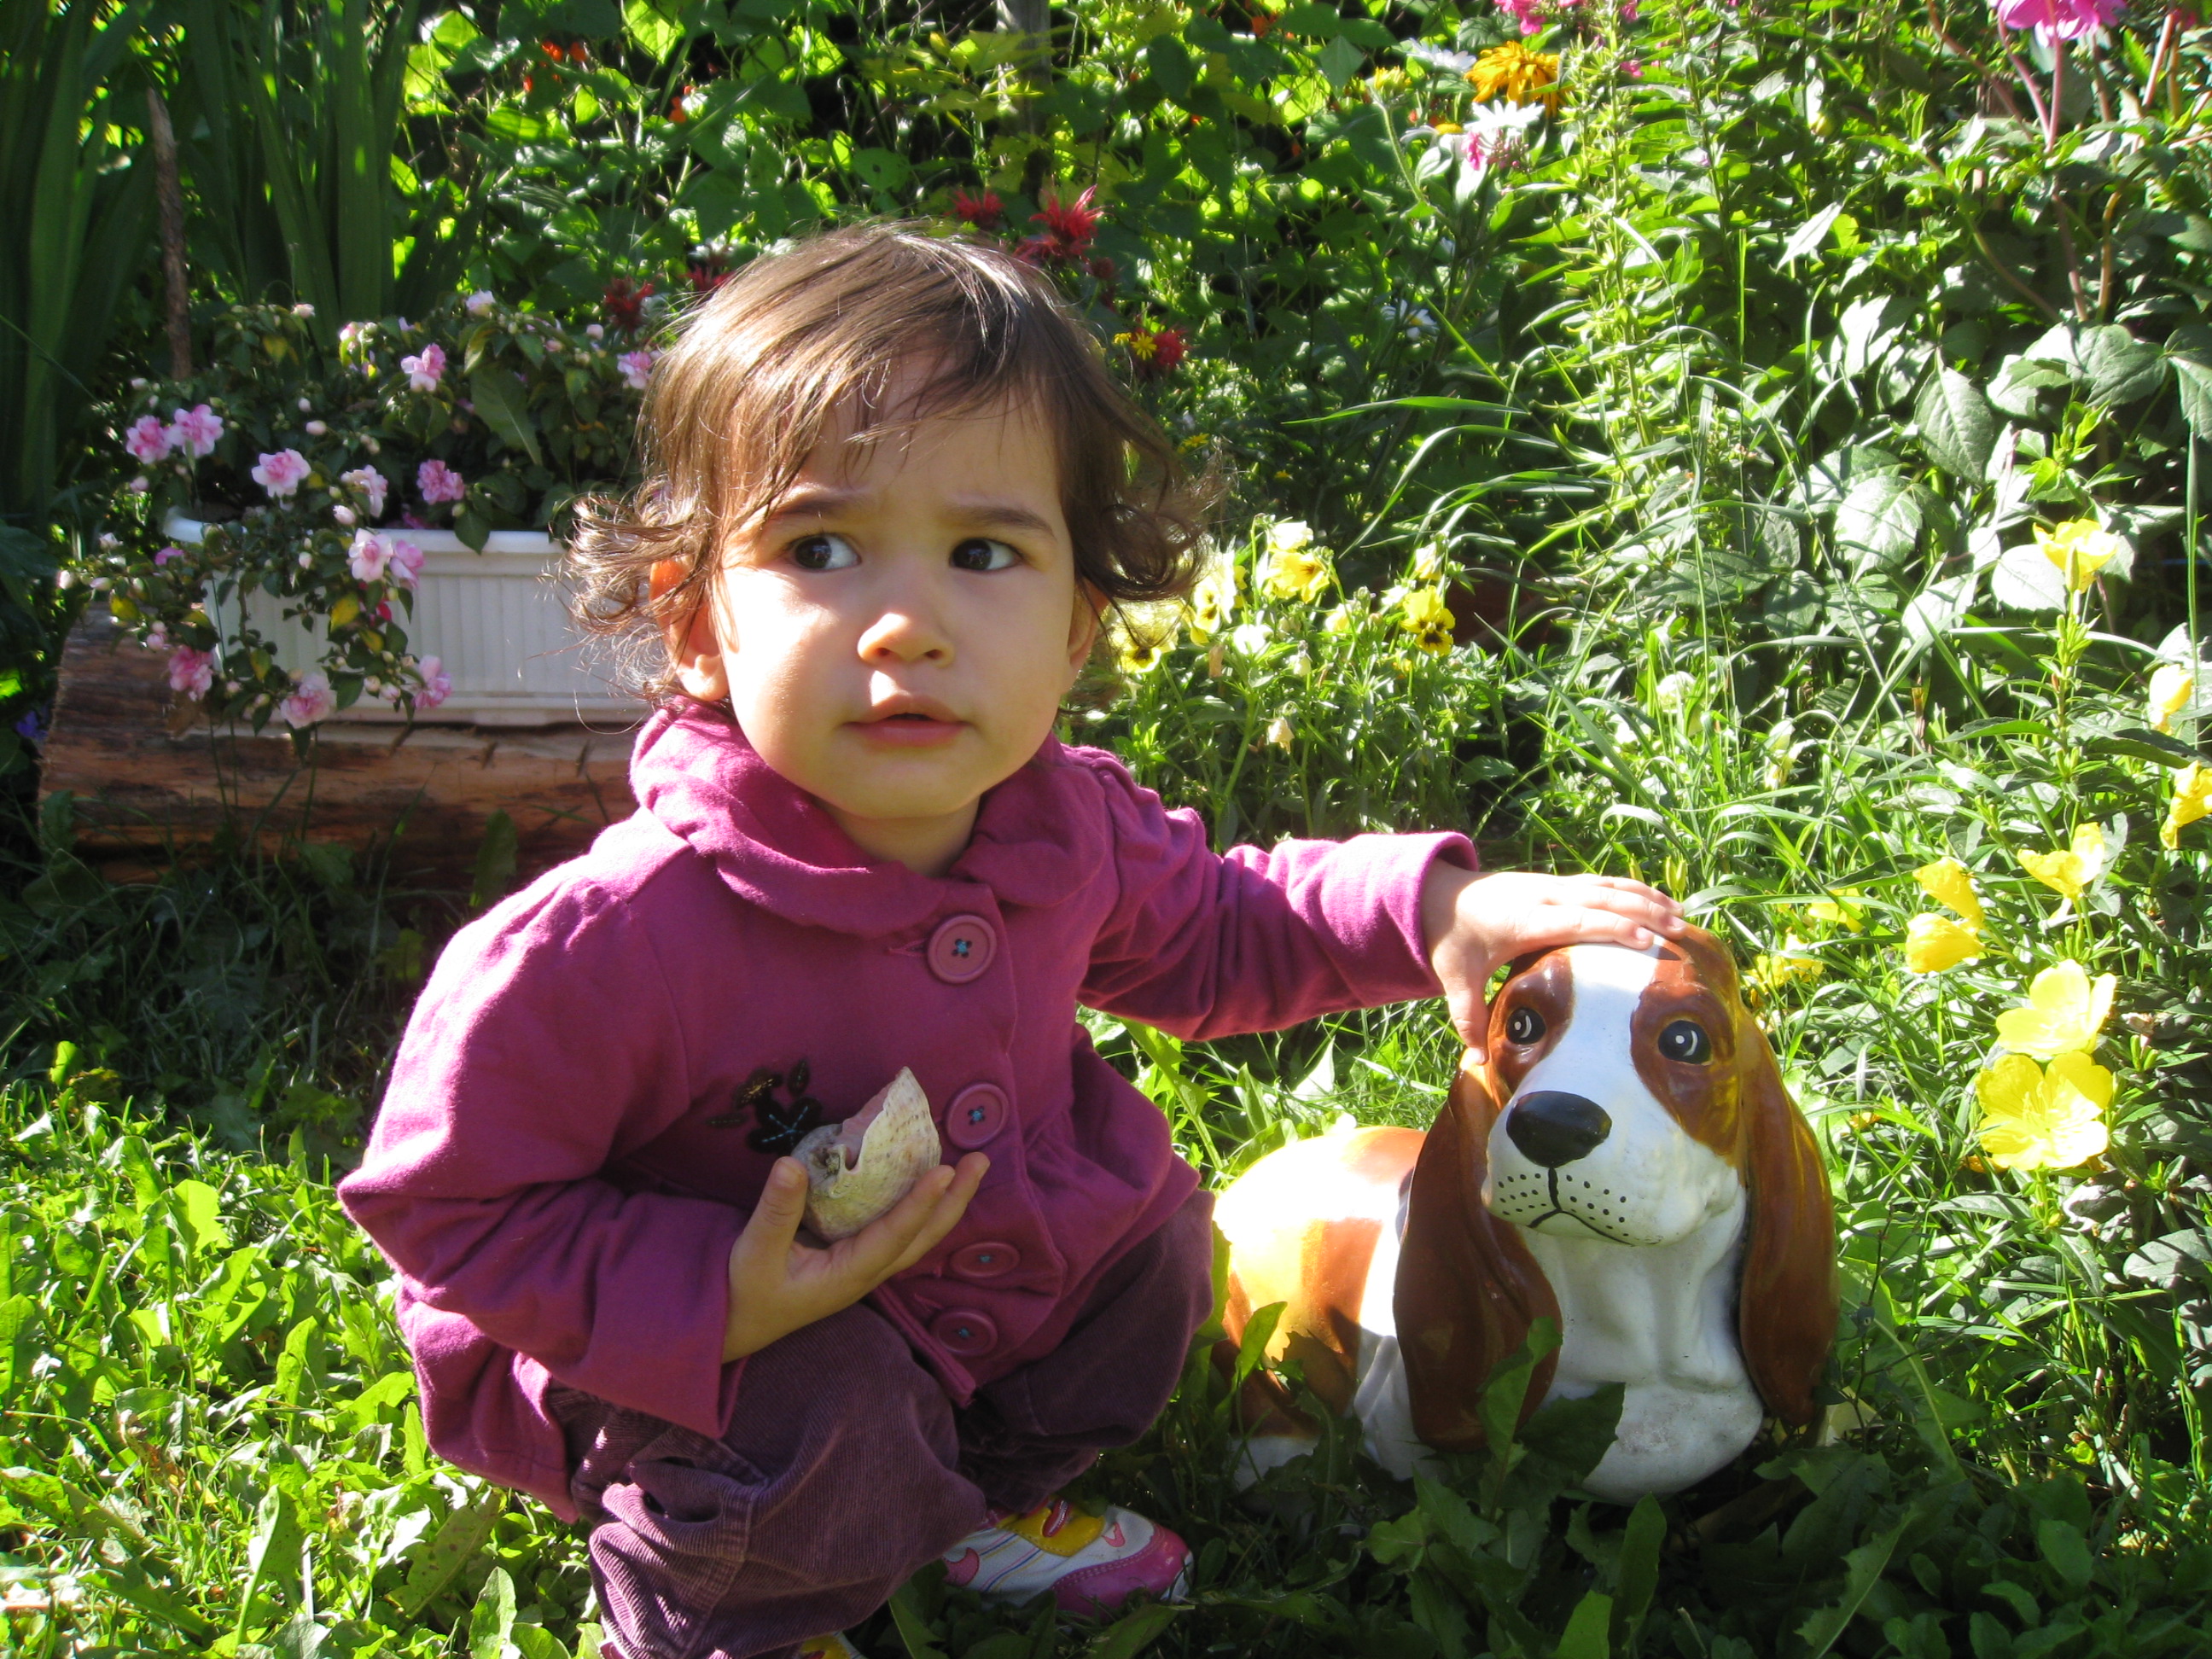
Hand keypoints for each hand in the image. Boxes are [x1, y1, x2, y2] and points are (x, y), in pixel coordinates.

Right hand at [722, 1152, 987, 1360]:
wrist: (740, 1323)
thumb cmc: (746, 1292)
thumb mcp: (754, 1252)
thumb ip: (775, 1211)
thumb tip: (790, 1164)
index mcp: (848, 1275)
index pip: (894, 1237)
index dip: (920, 1204)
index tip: (945, 1172)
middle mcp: (868, 1271)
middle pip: (923, 1237)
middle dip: (955, 1200)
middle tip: (982, 1161)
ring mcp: (867, 1266)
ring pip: (917, 1235)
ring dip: (946, 1202)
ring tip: (969, 1167)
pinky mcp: (859, 1256)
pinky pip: (900, 1229)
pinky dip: (921, 1205)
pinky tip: (927, 1179)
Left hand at [1421, 867, 1683, 1061]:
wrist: (1437, 894)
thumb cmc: (1451, 939)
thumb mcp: (1455, 980)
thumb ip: (1469, 1019)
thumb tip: (1477, 1063)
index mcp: (1523, 919)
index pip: (1573, 921)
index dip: (1609, 928)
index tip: (1645, 941)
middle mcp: (1543, 897)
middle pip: (1600, 899)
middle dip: (1642, 913)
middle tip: (1679, 933)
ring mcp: (1552, 886)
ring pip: (1607, 886)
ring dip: (1645, 899)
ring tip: (1682, 917)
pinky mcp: (1558, 883)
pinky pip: (1602, 883)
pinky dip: (1632, 890)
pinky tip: (1659, 903)